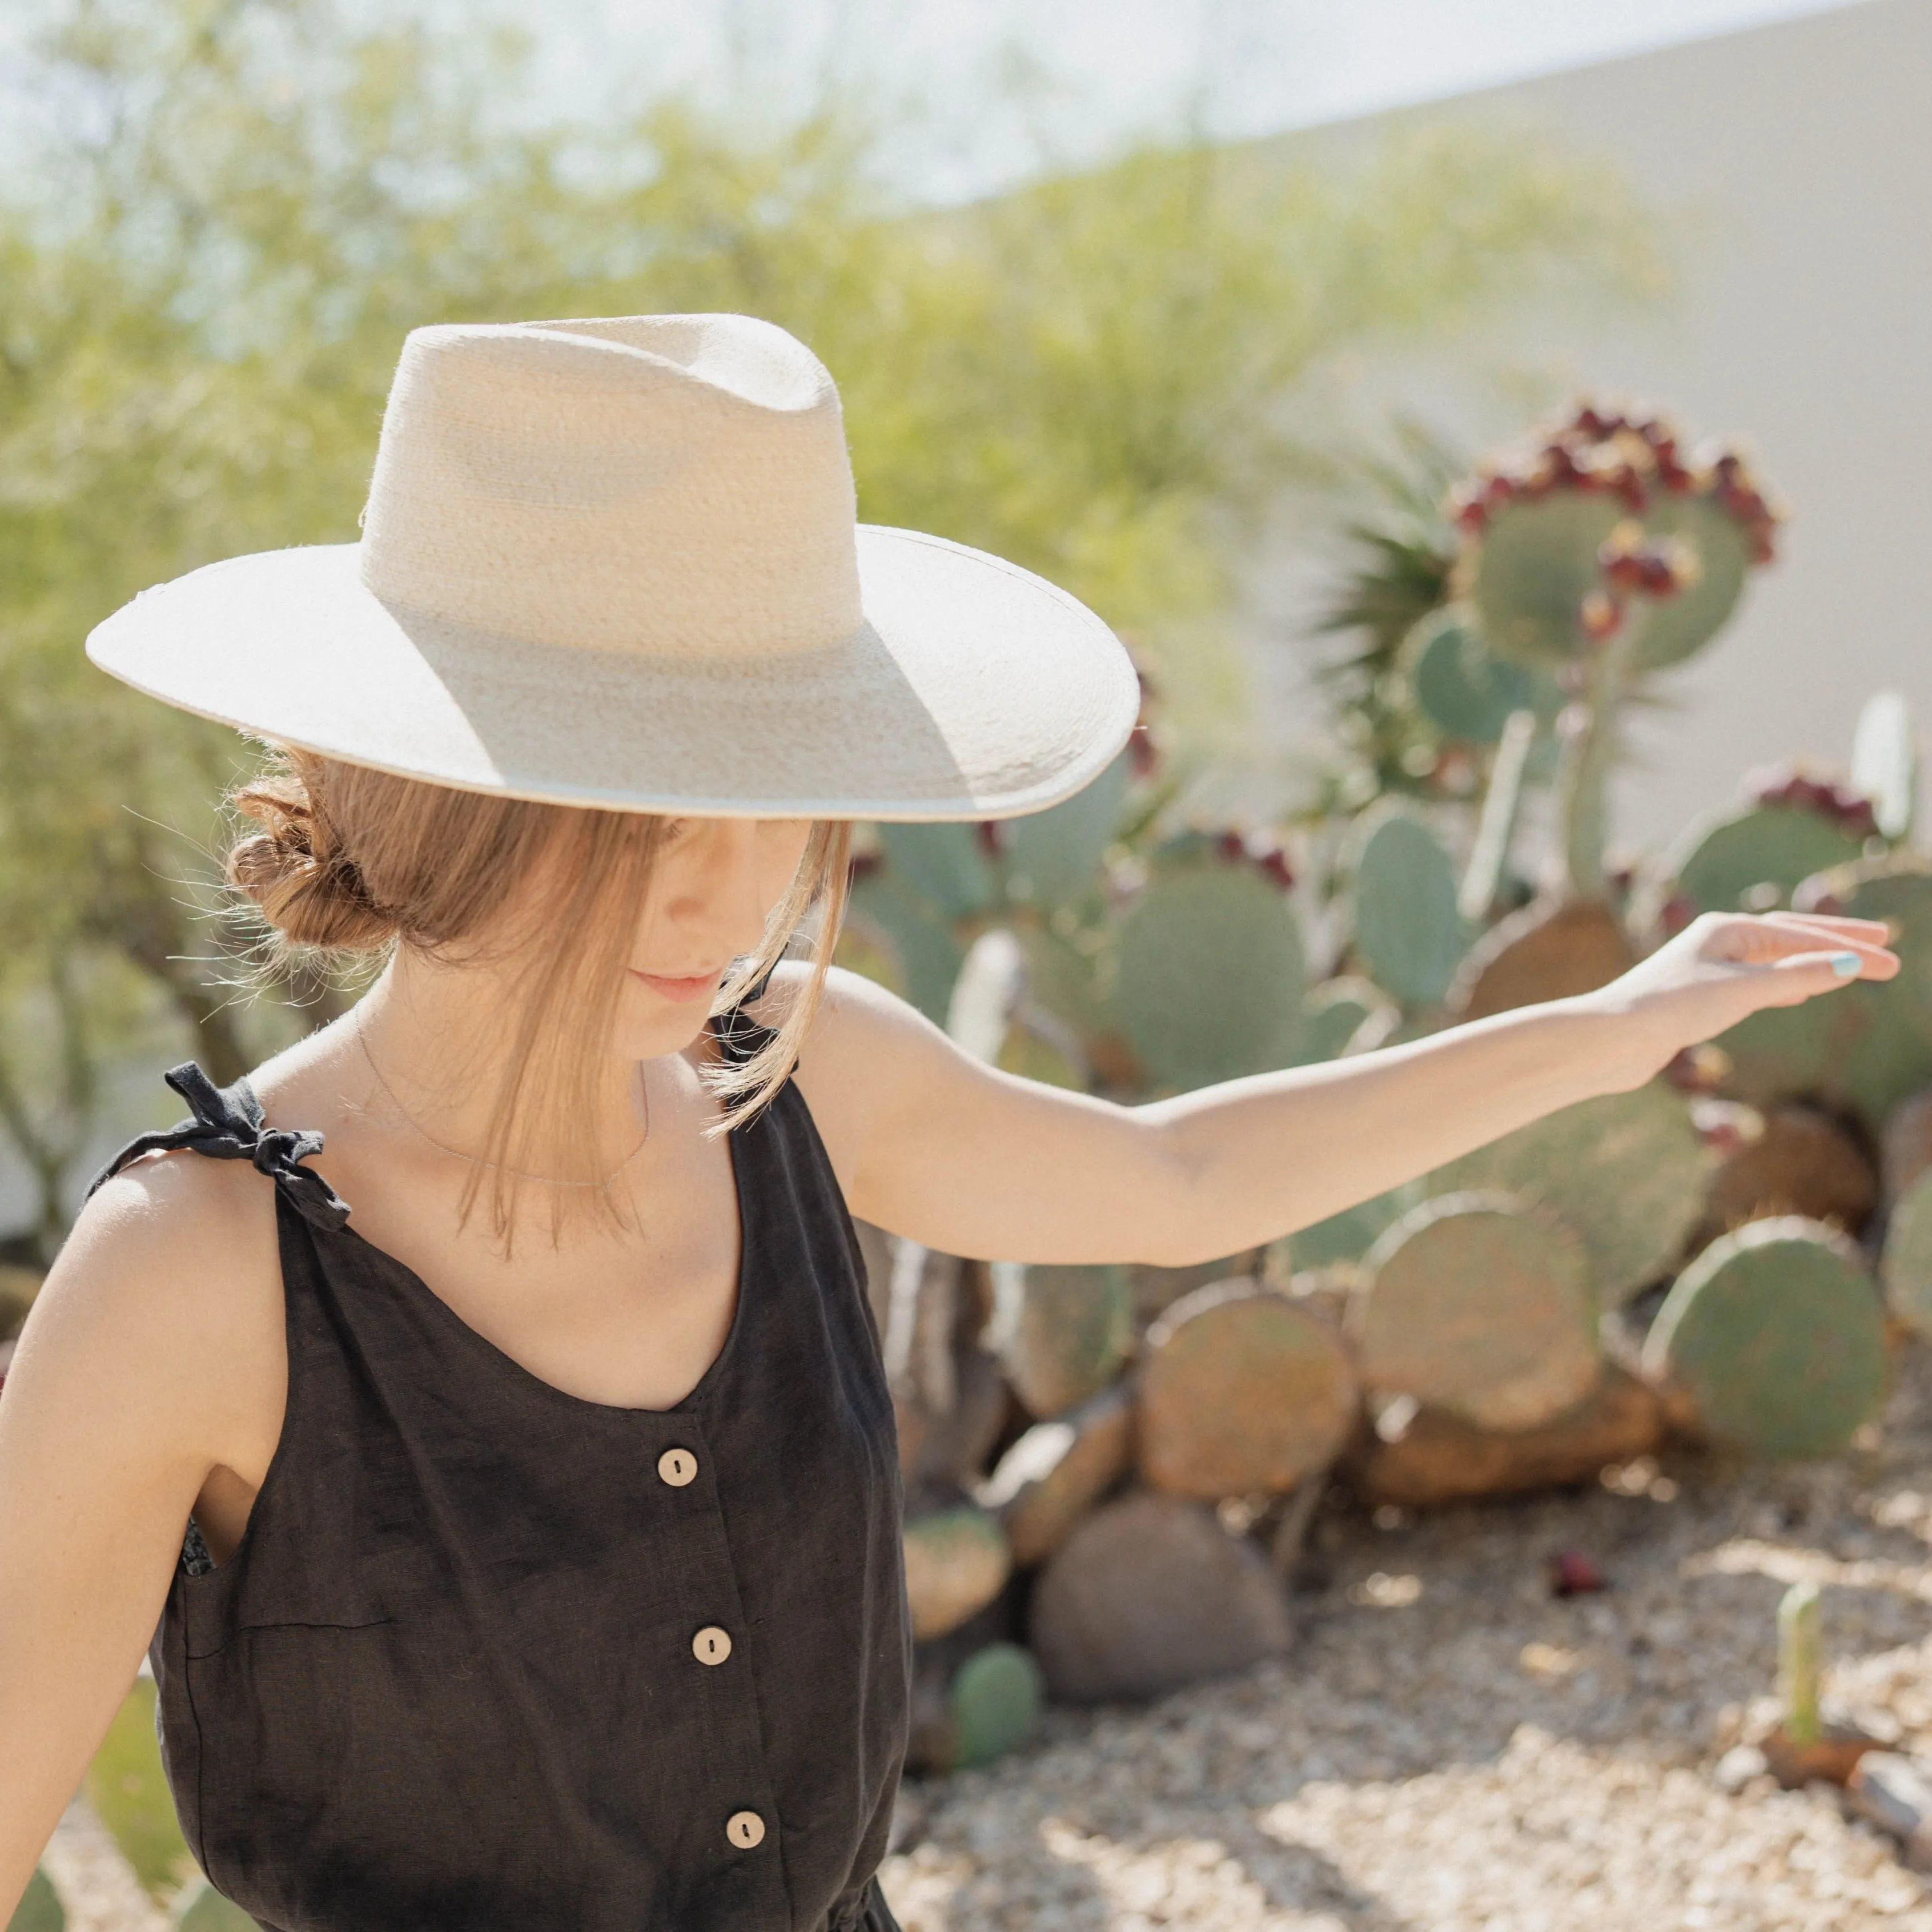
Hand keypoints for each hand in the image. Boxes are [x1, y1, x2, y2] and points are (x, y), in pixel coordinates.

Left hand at [1584, 910, 1899, 1087]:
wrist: (1613, 1038)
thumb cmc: (1671, 1007)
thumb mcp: (1743, 991)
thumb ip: (1796, 977)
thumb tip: (1848, 964)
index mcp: (1726, 929)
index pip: (1802, 935)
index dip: (1850, 947)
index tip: (1893, 960)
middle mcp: (1716, 941)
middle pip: (1791, 936)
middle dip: (1838, 940)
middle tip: (1886, 941)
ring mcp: (1707, 968)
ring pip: (1773, 959)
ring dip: (1813, 960)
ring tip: (1851, 962)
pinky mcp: (1699, 997)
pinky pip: (1755, 982)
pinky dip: (1785, 982)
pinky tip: (1800, 991)